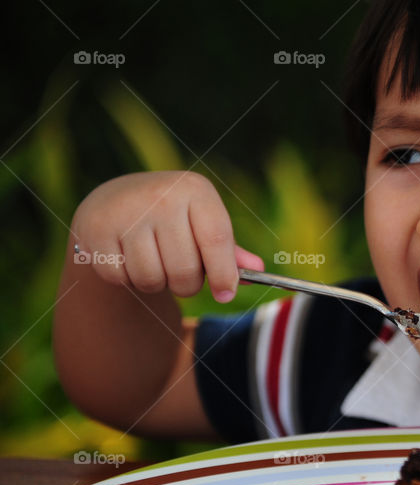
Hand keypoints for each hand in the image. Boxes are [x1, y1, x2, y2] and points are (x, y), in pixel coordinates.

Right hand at [71, 171, 263, 301]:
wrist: (115, 199)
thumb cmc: (174, 218)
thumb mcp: (203, 223)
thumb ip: (229, 250)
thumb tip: (259, 271)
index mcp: (195, 190)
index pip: (217, 240)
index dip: (224, 274)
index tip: (226, 294)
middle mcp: (161, 196)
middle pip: (185, 269)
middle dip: (187, 284)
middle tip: (181, 275)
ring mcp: (125, 212)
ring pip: (152, 279)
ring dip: (157, 284)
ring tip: (155, 263)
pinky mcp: (95, 231)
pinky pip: (121, 278)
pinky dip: (128, 280)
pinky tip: (128, 259)